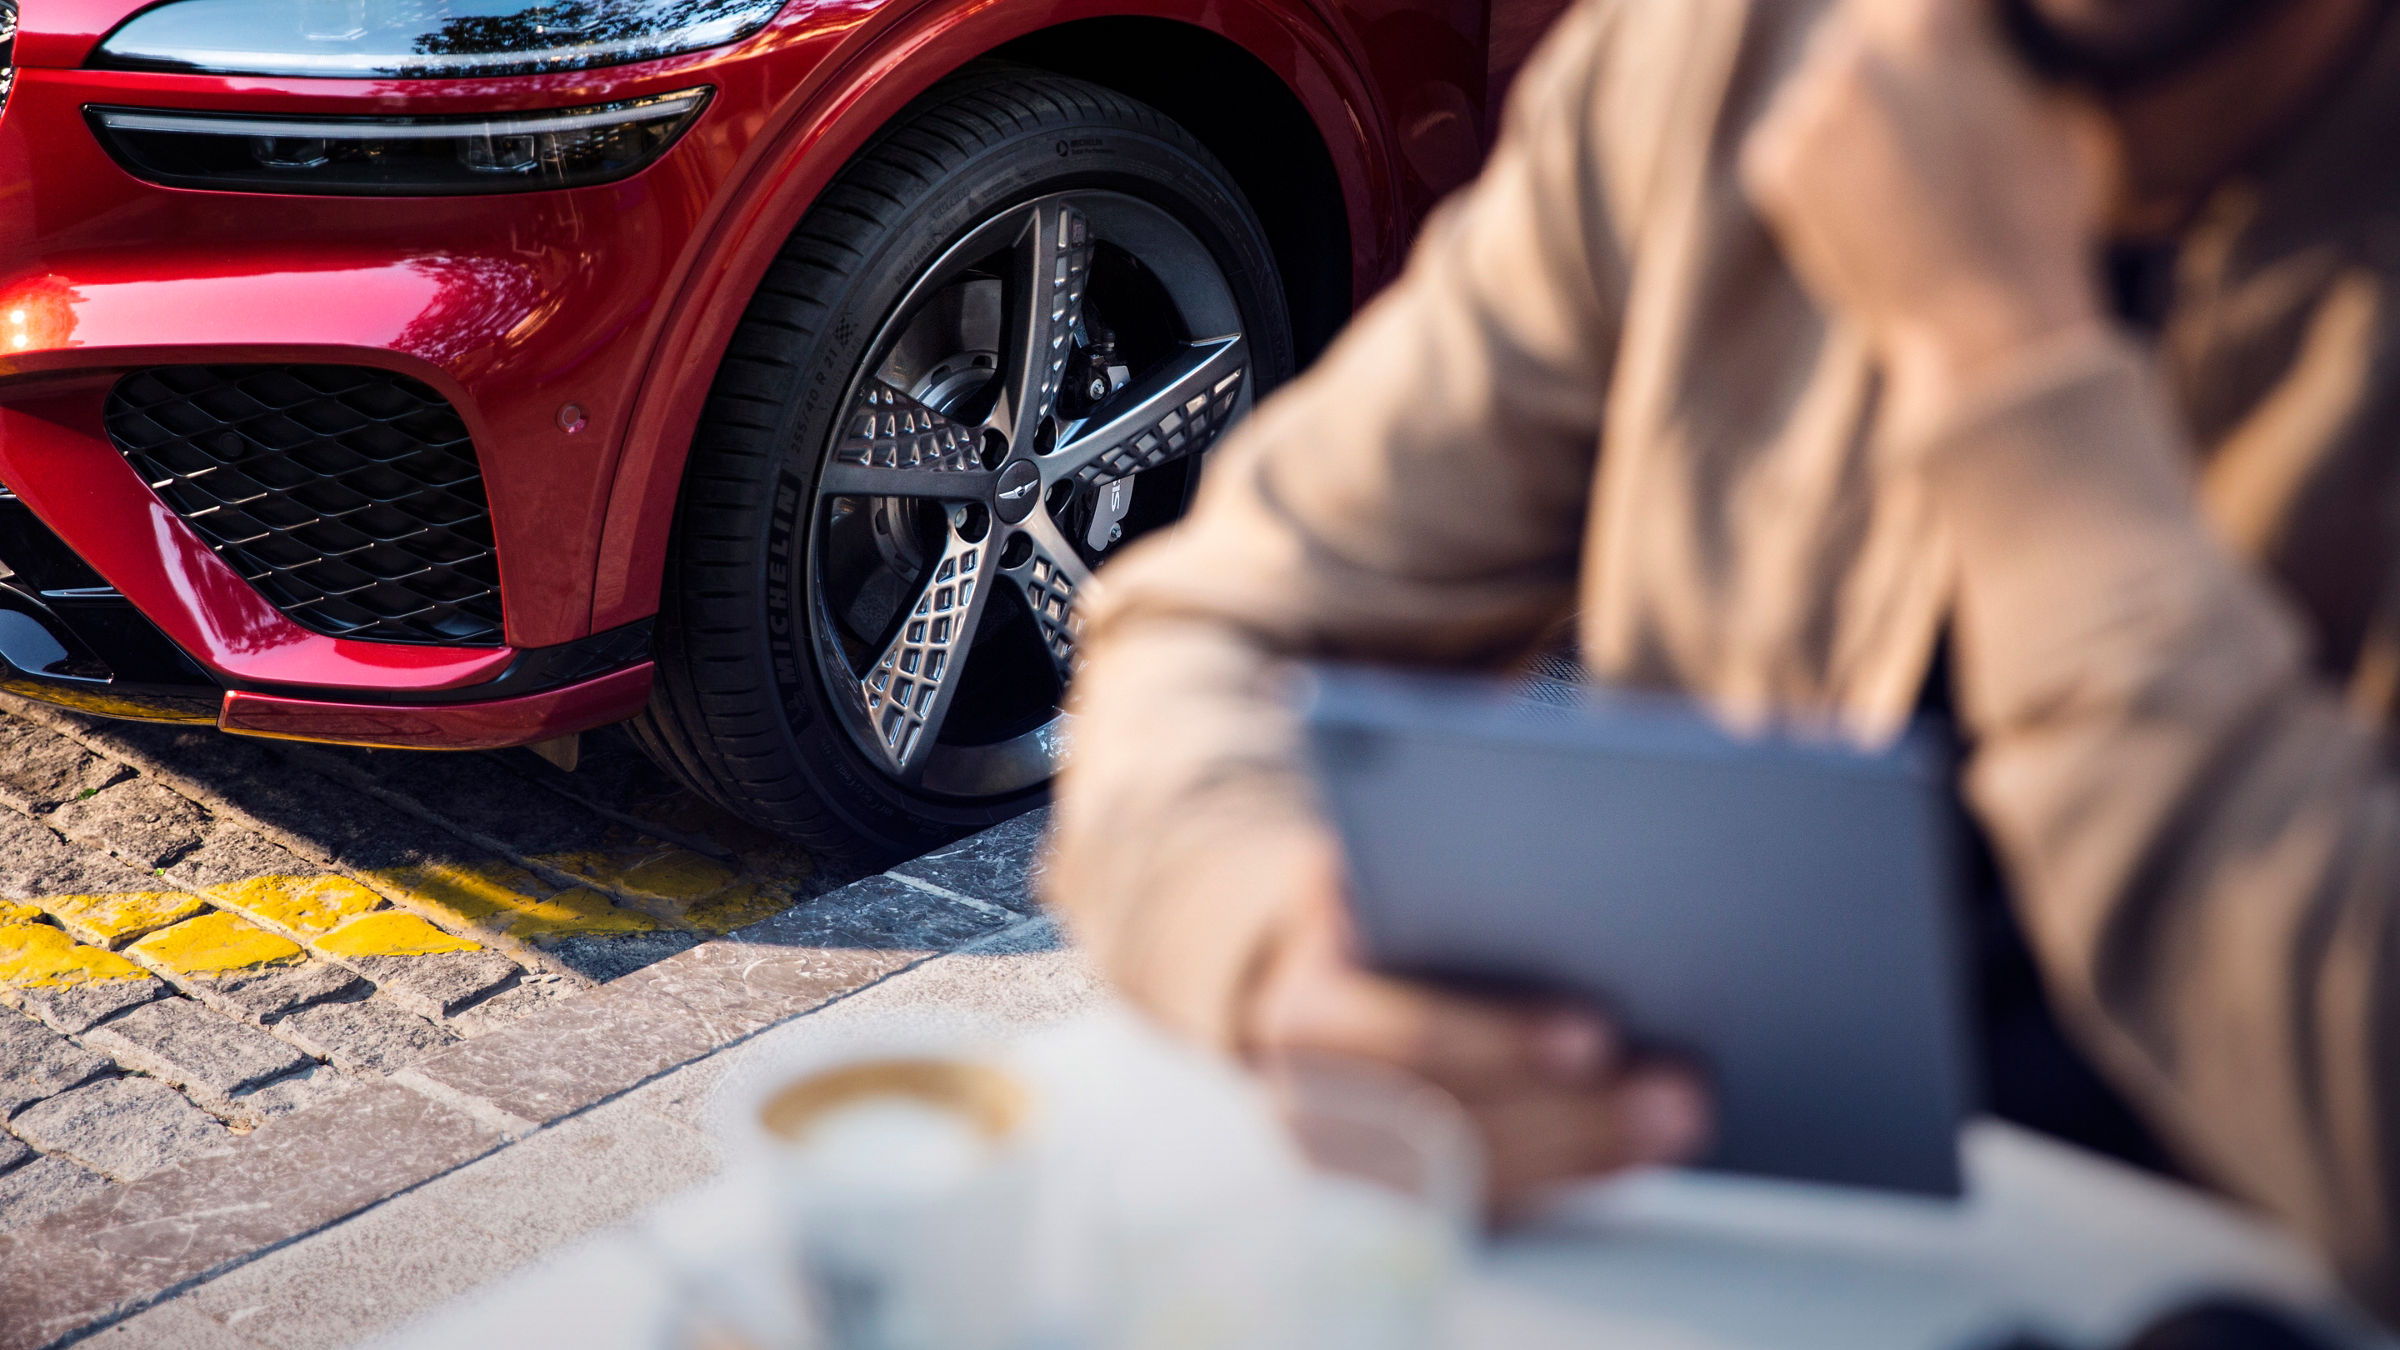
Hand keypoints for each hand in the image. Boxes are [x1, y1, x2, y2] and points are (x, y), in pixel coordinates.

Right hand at [1237, 850, 1710, 1207]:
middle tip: (1684, 1090)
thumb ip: (1407, 841)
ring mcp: (1352, 1176)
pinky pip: (1490, 1213)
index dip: (1500, 1041)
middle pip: (1459, 1129)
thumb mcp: (1359, 858)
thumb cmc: (1362, 906)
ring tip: (1685, 1113)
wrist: (1290, 987)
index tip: (1598, 1031)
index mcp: (1302, 1011)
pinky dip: (1572, 1180)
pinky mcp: (1392, 1210)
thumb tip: (1518, 813)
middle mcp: (1310, 1109)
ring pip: (1484, 1183)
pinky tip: (1643, 1148)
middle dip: (1577, 1111)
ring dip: (1592, 1151)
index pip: (1405, 1042)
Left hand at [1740, 0, 2115, 436]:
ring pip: (1820, 92)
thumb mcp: (2057, 111)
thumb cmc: (2037, 219)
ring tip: (1896, 178)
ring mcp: (1811, 109)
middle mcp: (1860, 52)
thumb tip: (1997, 41)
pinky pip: (1784, 144)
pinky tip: (1860, 206)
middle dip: (1886, 73)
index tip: (1945, 80)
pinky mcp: (1775, 165)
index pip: (1920, 4)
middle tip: (1918, 131)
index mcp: (1936, 19)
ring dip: (1848, 122)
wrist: (1978, 319)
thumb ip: (2009, 58)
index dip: (1937, 39)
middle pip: (1861, 37)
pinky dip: (1811, 169)